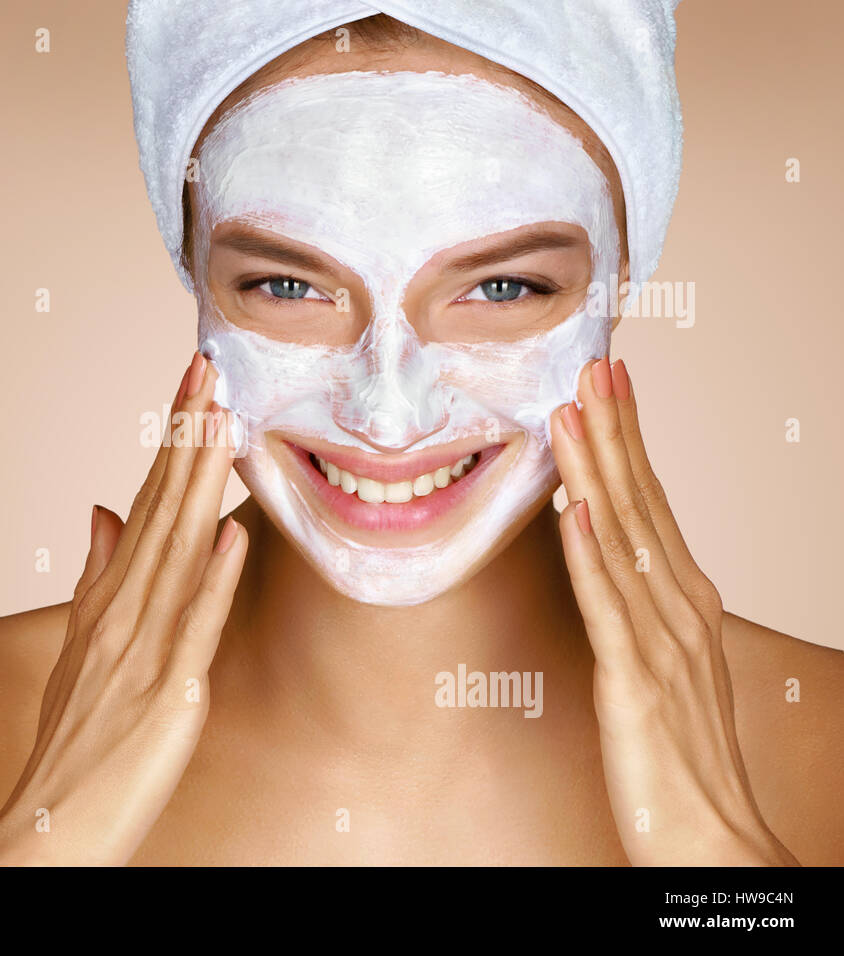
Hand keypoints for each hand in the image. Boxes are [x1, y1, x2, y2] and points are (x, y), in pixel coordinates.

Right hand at [0, 351, 246, 865]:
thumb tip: (103, 510)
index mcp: (108, 599)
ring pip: (176, 552)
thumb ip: (96, 575)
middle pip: (160, 510)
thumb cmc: (74, 740)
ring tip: (221, 421)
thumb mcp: (84, 645)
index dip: (172, 441)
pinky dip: (212, 582)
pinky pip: (193, 630)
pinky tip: (232, 536)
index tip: (194, 384)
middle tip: (209, 367)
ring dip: (199, 484)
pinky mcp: (167, 696)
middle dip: (186, 437)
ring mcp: (141, 651)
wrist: (46, 825)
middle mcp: (121, 613)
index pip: (144, 502)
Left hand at [550, 357, 797, 865]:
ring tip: (571, 412)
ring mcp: (661, 643)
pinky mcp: (634, 683)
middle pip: (641, 503)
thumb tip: (602, 552)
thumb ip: (636, 606)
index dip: (628, 440)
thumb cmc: (681, 754)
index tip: (609, 384)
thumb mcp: (660, 661)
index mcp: (685, 601)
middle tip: (593, 366)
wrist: (713, 836)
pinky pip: (608, 607)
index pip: (651, 502)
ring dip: (594, 471)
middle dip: (615, 430)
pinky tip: (574, 510)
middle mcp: (680, 610)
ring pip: (621, 539)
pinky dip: (589, 555)